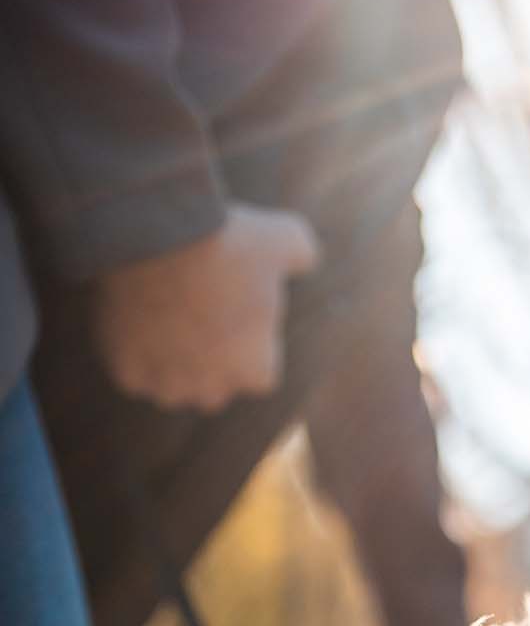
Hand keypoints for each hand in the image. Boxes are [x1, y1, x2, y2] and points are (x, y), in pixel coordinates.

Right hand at [92, 203, 320, 412]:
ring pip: (173, 388)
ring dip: (173, 365)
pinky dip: (134, 353)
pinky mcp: (128, 373)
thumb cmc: (226, 240)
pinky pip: (133, 373)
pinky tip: (136, 321)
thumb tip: (305, 258)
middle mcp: (213, 391)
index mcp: (256, 371)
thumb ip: (302, 253)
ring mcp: (168, 386)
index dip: (250, 345)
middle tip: (200, 315)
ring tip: (166, 320)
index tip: (238, 314)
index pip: (260, 373)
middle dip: (212, 362)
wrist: (156, 233)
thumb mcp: (283, 236)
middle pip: (216, 387)